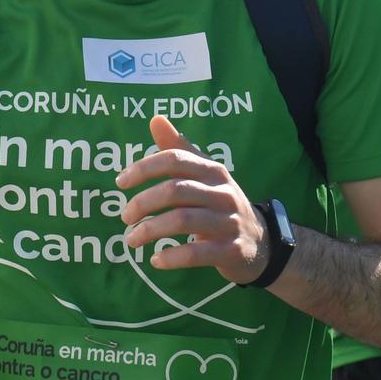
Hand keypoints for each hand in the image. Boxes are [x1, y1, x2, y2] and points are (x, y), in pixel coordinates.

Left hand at [116, 115, 265, 283]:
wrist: (260, 243)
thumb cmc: (220, 204)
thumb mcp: (204, 175)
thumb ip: (179, 150)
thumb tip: (156, 119)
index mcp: (213, 171)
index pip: (174, 160)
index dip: (143, 168)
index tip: (120, 182)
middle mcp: (223, 192)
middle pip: (175, 190)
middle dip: (143, 203)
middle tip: (126, 217)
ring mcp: (229, 222)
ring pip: (182, 220)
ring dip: (150, 231)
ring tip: (132, 240)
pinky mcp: (231, 250)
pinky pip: (196, 253)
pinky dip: (171, 257)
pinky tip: (156, 260)